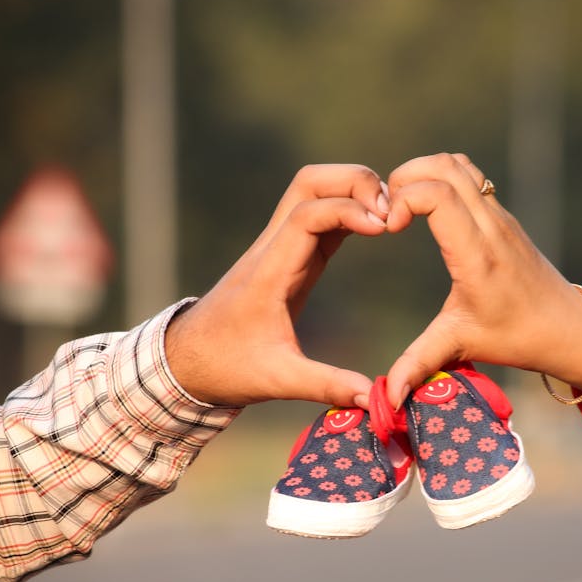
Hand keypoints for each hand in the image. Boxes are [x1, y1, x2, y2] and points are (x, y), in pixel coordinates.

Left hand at [165, 164, 388, 407]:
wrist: (189, 360)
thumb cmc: (227, 367)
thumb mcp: (278, 381)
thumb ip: (326, 386)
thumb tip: (374, 399)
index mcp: (269, 272)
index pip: (307, 215)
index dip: (349, 210)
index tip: (385, 227)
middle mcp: (271, 249)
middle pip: (309, 183)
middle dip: (354, 182)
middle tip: (392, 211)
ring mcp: (278, 248)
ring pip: (313, 191)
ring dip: (352, 191)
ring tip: (390, 217)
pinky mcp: (288, 257)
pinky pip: (319, 218)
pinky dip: (348, 212)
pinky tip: (376, 228)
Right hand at [384, 152, 581, 408]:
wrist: (568, 327)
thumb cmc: (516, 336)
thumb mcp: (461, 346)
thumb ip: (418, 364)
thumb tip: (388, 397)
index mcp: (477, 255)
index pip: (438, 195)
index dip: (404, 199)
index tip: (388, 228)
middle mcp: (490, 226)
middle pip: (445, 166)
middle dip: (405, 177)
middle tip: (386, 209)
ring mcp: (499, 215)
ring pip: (458, 164)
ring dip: (423, 172)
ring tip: (401, 204)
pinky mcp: (502, 214)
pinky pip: (468, 176)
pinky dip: (440, 178)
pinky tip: (425, 208)